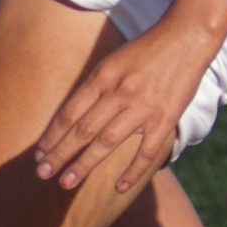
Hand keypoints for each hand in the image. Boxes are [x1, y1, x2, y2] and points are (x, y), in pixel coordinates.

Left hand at [34, 22, 209, 195]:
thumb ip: (95, 86)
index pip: (69, 112)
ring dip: (84, 164)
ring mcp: (142, 107)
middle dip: (59, 154)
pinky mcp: (165, 119)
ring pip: (106, 142)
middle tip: (43, 173)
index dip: (52, 135)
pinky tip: (118, 188)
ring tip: (66, 183)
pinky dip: (132, 172)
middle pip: (82, 130)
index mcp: (103, 77)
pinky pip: (145, 152)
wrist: (187, 38)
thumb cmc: (146, 50)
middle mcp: (119, 92)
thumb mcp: (112, 61)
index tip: (39, 153)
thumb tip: (72, 116)